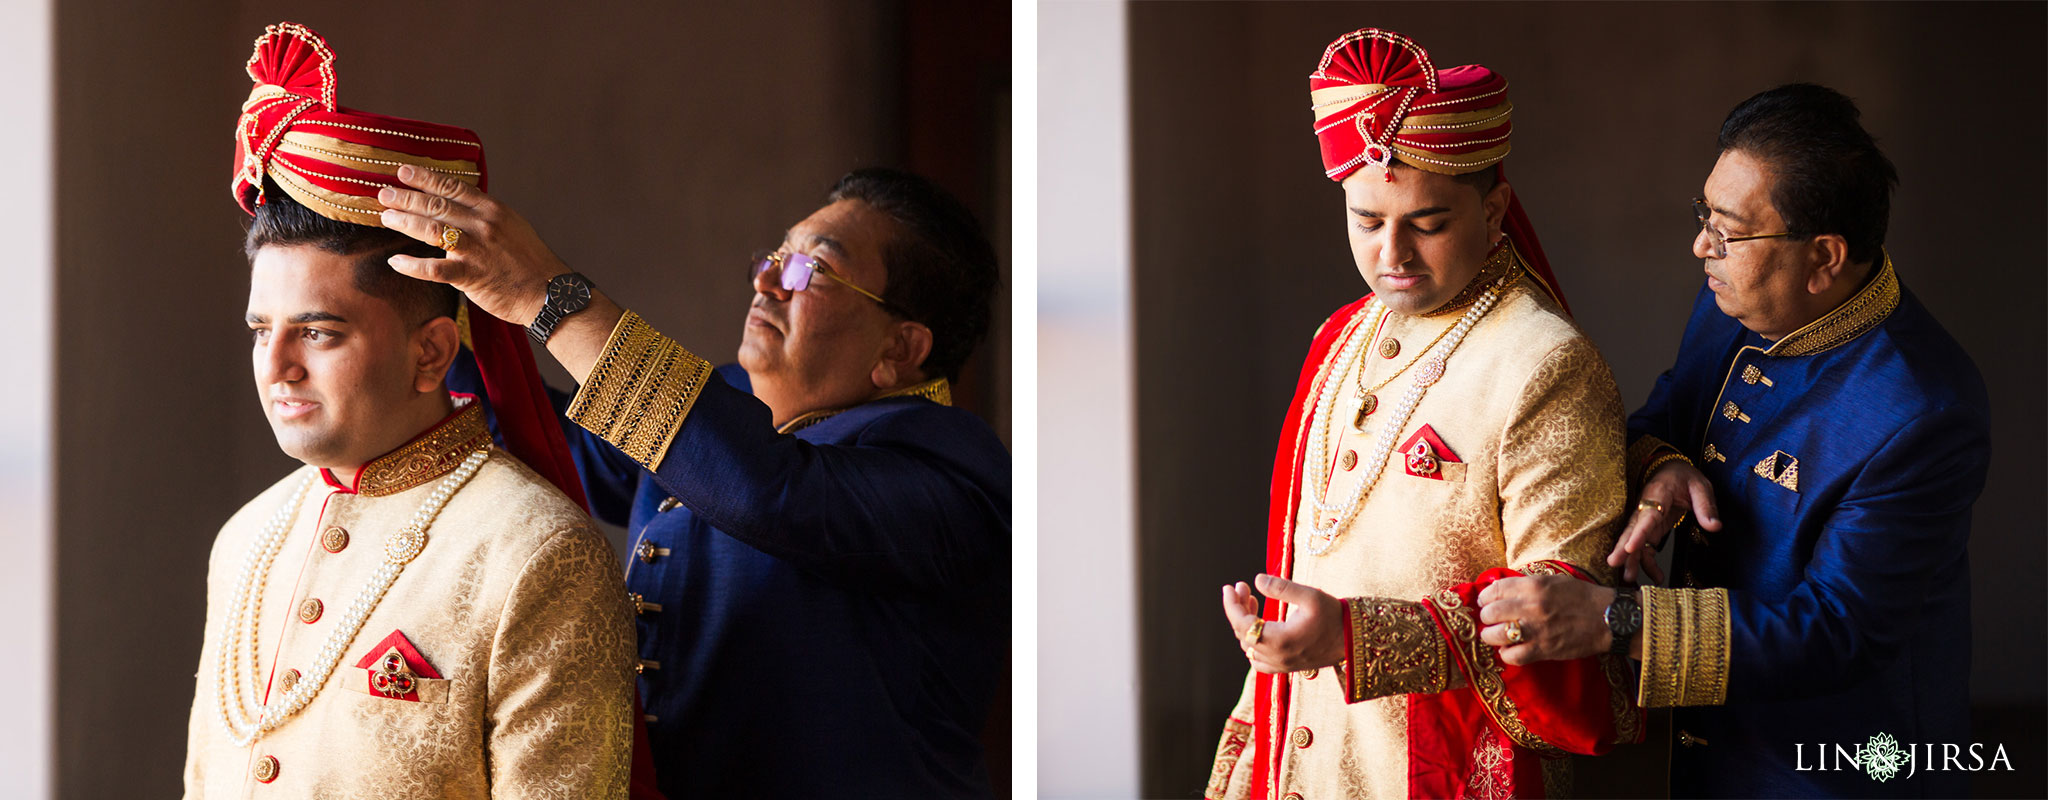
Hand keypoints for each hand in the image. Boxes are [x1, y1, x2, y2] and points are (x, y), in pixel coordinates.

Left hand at [376, 165, 573, 325]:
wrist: (549, 293)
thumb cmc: (530, 262)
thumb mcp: (513, 226)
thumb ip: (486, 216)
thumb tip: (460, 207)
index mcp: (493, 210)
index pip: (453, 187)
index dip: (425, 178)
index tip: (404, 172)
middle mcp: (483, 225)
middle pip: (436, 205)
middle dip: (407, 197)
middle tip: (385, 194)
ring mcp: (476, 249)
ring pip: (431, 230)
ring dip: (405, 221)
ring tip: (386, 217)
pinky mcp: (470, 276)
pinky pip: (434, 269)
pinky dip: (412, 265)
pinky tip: (396, 262)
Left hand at [1219, 574, 1345, 673]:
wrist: (1353, 640)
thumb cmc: (1334, 616)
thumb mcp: (1310, 596)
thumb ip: (1282, 588)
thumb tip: (1257, 580)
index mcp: (1280, 640)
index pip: (1243, 624)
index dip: (1232, 605)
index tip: (1230, 587)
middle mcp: (1276, 657)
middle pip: (1243, 633)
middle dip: (1239, 608)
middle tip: (1243, 587)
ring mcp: (1280, 665)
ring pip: (1249, 646)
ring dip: (1245, 623)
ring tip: (1252, 599)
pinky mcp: (1285, 667)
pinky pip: (1258, 660)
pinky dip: (1252, 642)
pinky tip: (1258, 625)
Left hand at [1476, 575, 1614, 665]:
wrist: (1608, 618)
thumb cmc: (1580, 597)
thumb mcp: (1552, 581)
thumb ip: (1525, 584)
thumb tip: (1499, 589)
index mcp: (1533, 586)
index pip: (1494, 590)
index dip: (1485, 597)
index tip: (1485, 602)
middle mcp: (1531, 606)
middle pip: (1489, 614)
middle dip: (1486, 617)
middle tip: (1491, 620)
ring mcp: (1535, 630)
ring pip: (1494, 636)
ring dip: (1492, 636)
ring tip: (1497, 635)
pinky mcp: (1542, 650)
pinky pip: (1512, 656)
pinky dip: (1507, 654)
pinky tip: (1511, 649)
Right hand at [1608, 460, 1720, 583]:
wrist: (1671, 470)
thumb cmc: (1684, 477)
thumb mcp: (1700, 486)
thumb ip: (1706, 506)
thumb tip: (1714, 527)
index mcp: (1658, 495)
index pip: (1646, 516)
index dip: (1638, 533)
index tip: (1630, 547)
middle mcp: (1645, 509)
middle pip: (1631, 530)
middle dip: (1622, 548)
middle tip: (1613, 563)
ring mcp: (1645, 520)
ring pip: (1633, 541)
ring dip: (1632, 560)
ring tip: (1630, 579)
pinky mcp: (1650, 530)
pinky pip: (1644, 548)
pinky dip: (1646, 563)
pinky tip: (1654, 577)